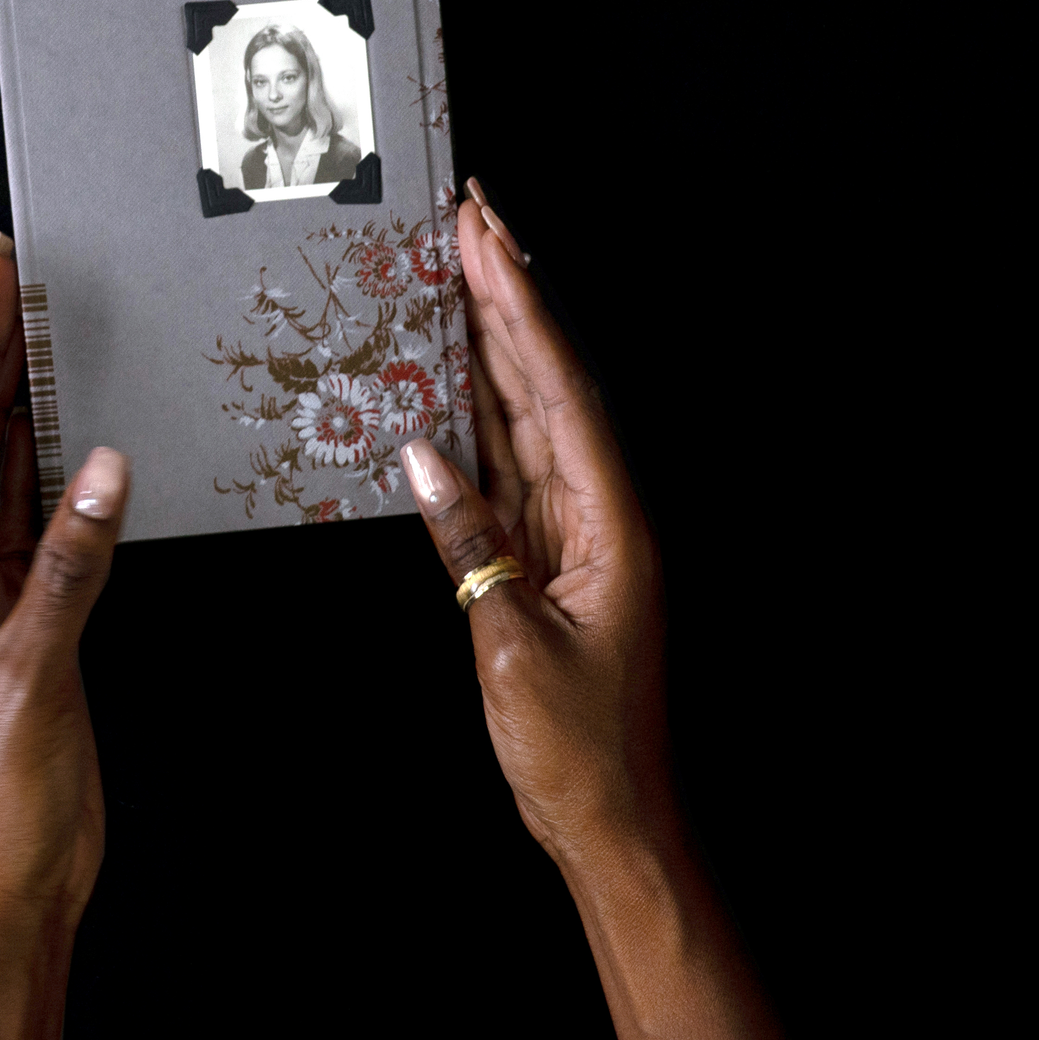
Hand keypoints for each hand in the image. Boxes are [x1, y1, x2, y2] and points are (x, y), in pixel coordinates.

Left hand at [0, 237, 126, 929]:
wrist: (13, 882)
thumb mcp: (33, 676)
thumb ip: (72, 570)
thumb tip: (102, 468)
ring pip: (0, 474)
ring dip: (13, 398)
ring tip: (30, 322)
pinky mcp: (34, 625)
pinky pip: (42, 525)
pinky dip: (57, 471)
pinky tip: (69, 429)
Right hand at [402, 188, 667, 872]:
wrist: (614, 822)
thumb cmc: (578, 750)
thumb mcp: (510, 646)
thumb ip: (468, 547)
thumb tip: (424, 458)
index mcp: (612, 522)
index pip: (559, 388)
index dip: (520, 304)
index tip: (486, 235)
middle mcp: (600, 512)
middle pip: (548, 381)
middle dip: (509, 295)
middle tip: (472, 217)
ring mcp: (574, 533)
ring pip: (527, 415)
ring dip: (495, 341)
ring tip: (459, 269)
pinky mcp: (546, 561)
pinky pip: (509, 469)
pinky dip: (480, 415)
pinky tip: (452, 376)